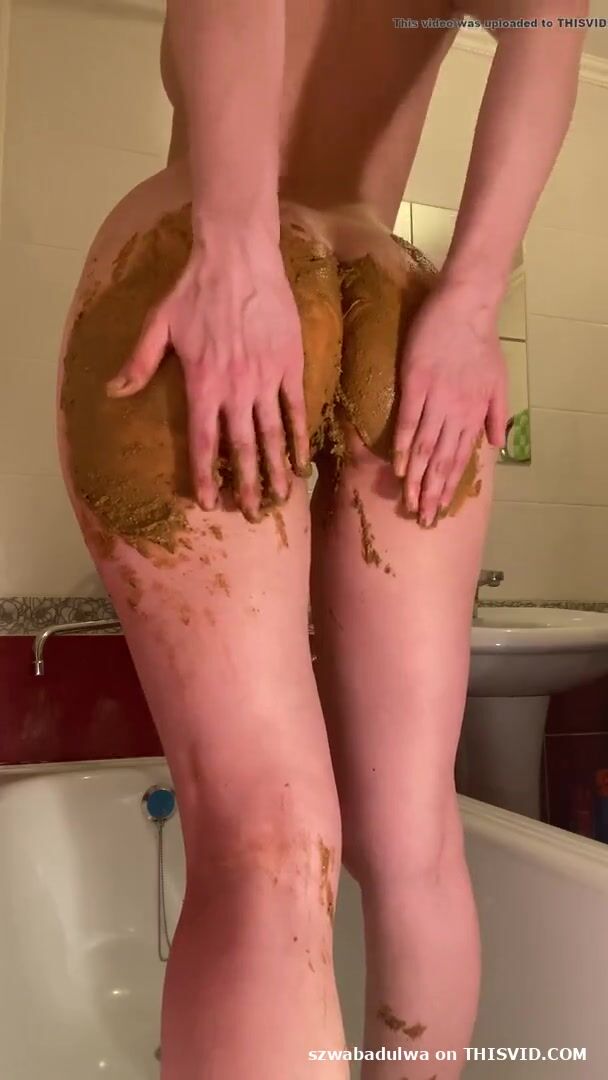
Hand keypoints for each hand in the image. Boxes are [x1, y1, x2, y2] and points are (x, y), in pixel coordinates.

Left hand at [106, 221, 308, 521]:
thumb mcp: (158, 323)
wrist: (239, 255)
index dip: (207, 475)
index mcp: (203, 384)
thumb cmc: (194, 288)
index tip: (210, 502)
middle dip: (247, 484)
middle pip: (243, 448)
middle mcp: (236, 388)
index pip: (205, 442)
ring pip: (272, 434)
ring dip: (276, 469)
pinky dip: (298, 435)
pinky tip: (301, 458)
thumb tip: (114, 392)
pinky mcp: (290, 363)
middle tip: (251, 513)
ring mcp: (267, 377)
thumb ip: (139, 362)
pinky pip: (296, 408)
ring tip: (280, 498)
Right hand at [393, 280, 506, 525]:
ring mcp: (436, 399)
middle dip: (431, 492)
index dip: (448, 487)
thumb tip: (495, 444)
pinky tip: (397, 466)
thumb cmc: (482, 342)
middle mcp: (457, 412)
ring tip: (407, 501)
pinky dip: (403, 446)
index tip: (438, 510)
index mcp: (475, 414)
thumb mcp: (500, 381)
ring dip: (416, 478)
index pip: (460, 460)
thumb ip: (498, 414)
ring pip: (424, 447)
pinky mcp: (416, 384)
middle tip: (421, 518)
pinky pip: (408, 422)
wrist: (465, 307)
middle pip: (442, 461)